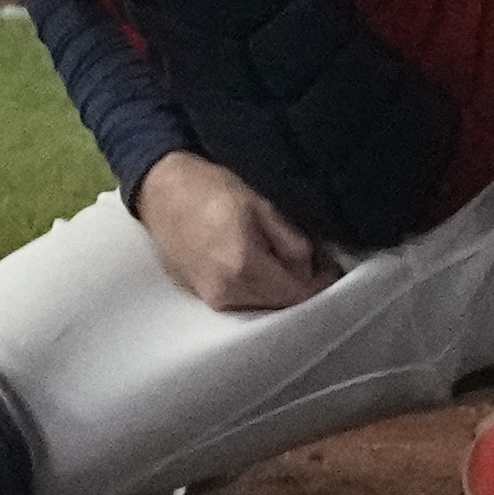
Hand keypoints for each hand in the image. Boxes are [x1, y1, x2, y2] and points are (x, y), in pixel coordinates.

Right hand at [135, 152, 342, 311]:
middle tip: (312, 261)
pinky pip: (241, 302)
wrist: (161, 190)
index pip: (298, 294)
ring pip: (262, 306)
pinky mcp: (200, 298)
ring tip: (280, 257)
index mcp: (244, 266)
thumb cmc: (211, 188)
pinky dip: (255, 289)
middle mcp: (225, 293)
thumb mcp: (264, 206)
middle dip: (300, 286)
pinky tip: (255, 264)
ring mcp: (210, 299)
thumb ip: (294, 244)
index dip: (321, 283)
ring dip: (277, 289)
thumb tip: (316, 271)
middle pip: (281, 306)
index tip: (332, 269)